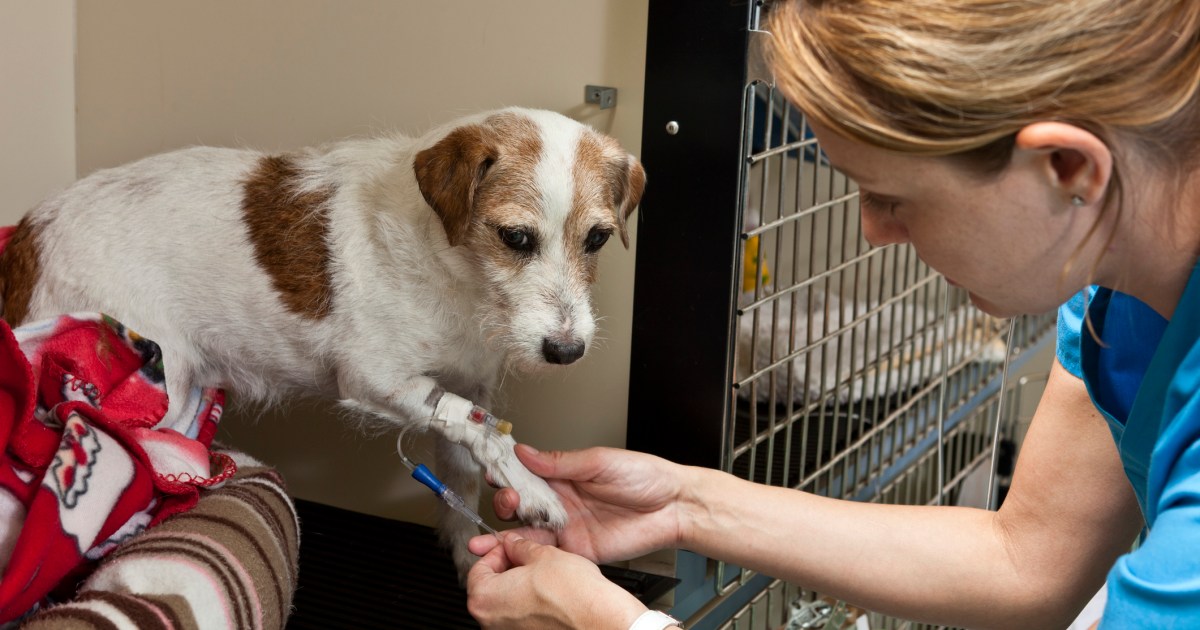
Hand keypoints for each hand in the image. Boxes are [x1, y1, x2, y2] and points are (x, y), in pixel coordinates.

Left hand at [467, 533, 646, 629]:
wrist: (599, 620)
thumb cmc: (572, 594)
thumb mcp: (542, 554)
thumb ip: (519, 546)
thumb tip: (513, 543)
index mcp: (484, 598)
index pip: (478, 567)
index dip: (498, 550)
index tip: (511, 545)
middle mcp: (490, 622)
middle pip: (490, 586)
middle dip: (508, 568)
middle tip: (528, 556)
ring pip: (506, 601)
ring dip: (520, 584)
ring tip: (542, 572)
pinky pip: (521, 616)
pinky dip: (530, 603)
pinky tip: (549, 592)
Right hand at [469, 445, 686, 563]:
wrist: (673, 508)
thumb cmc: (646, 477)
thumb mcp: (600, 461)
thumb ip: (560, 461)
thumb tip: (526, 452)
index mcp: (565, 474)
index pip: (526, 472)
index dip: (507, 471)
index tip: (493, 468)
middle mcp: (562, 500)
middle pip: (521, 502)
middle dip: (506, 500)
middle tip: (508, 498)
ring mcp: (567, 526)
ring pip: (527, 529)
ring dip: (507, 530)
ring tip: (497, 529)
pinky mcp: (576, 549)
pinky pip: (546, 552)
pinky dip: (526, 552)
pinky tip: (514, 549)